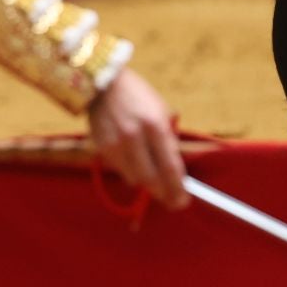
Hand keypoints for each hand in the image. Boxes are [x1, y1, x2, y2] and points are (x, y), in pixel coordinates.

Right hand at [87, 70, 189, 210]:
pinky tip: (135, 164)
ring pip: (135, 179)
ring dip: (146, 183)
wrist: (104, 83)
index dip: (178, 188)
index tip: (183, 200)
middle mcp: (135, 137)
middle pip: (152, 179)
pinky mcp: (103, 147)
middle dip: (165, 194)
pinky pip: (120, 170)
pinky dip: (130, 172)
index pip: (170, 167)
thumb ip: (167, 139)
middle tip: (173, 202)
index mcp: (155, 125)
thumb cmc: (139, 96)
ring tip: (154, 180)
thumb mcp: (160, 111)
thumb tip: (173, 169)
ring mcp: (116, 144)